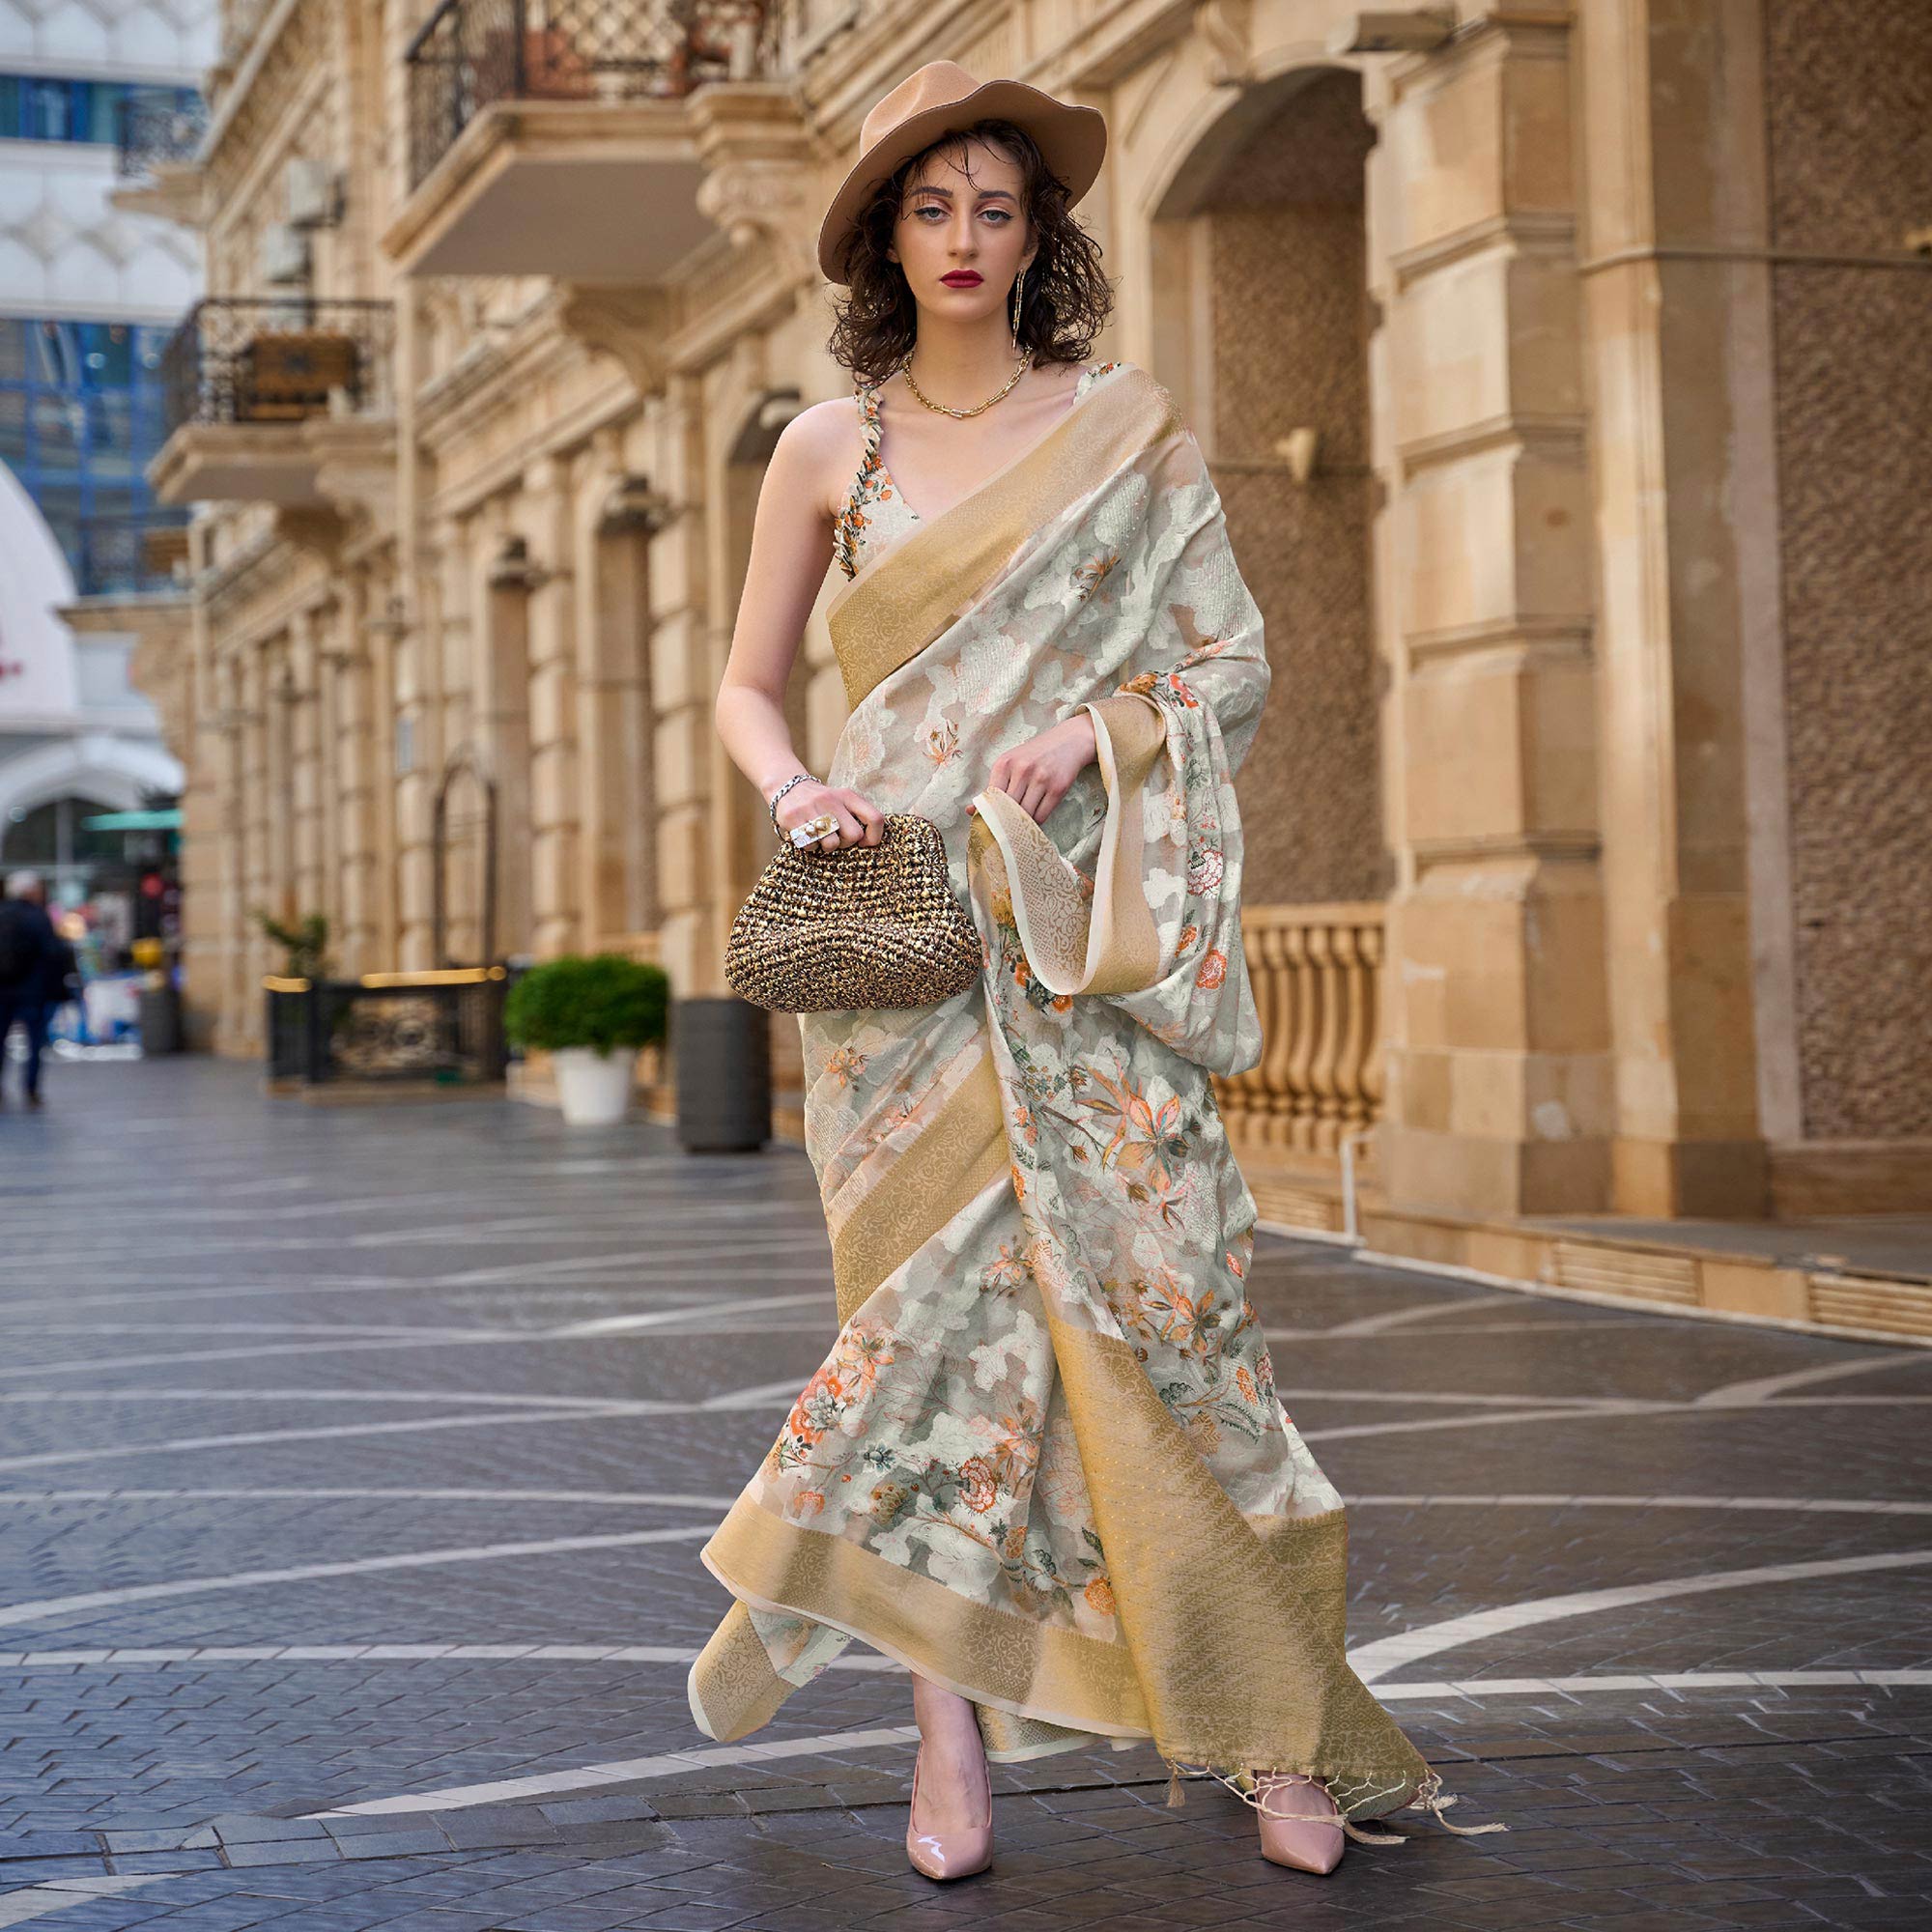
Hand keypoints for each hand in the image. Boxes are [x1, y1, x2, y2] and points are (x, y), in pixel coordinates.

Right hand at [771, 777, 885, 850]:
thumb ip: (857, 815)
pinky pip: (810, 846)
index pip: (874, 818)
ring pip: (831, 844)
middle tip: (837, 838)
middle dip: (846, 843)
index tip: (865, 842)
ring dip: (826, 846)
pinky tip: (806, 834)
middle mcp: (830, 800)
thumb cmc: (822, 802)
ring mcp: (811, 809)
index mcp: (847, 796)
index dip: (874, 836)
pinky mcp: (793, 819)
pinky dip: (810, 846)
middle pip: (854, 835)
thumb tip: (868, 842)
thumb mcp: (842, 800)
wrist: (788, 787)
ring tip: (820, 836)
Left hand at [968, 712, 1096, 824]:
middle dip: (1005, 822)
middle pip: (1007, 809)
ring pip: (1025, 815)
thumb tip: (970, 810)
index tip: (989, 824)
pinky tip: (1034, 819)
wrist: (1068, 741)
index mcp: (1004, 763)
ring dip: (1022, 823)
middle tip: (1005, 830)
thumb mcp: (1010, 763)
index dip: (989, 815)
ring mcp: (1042, 778)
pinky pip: (1042, 816)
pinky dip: (1036, 822)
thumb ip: (992, 786)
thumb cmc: (1034, 755)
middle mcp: (1022, 769)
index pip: (991, 799)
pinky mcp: (1058, 788)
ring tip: (1020, 824)